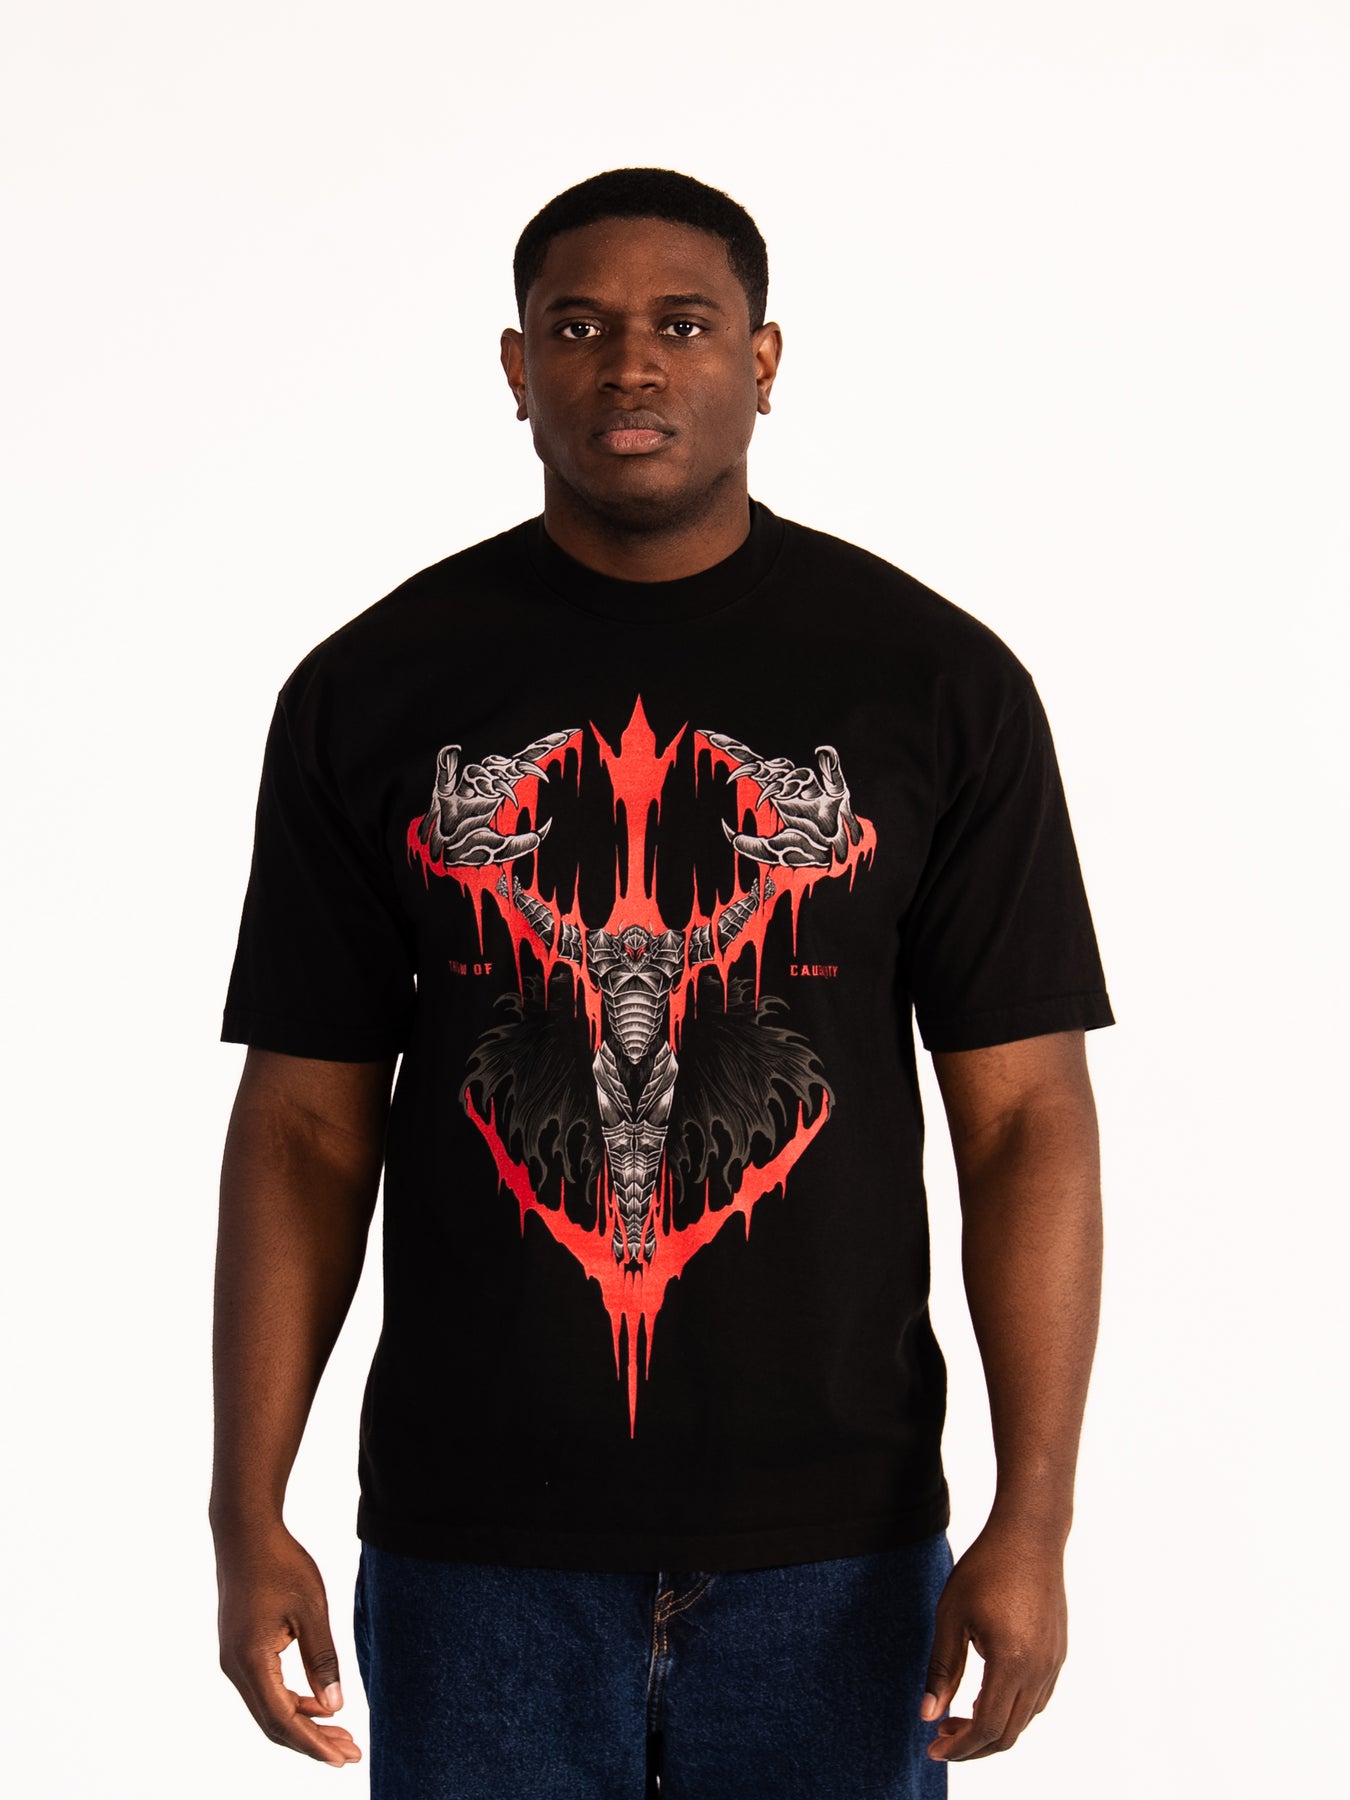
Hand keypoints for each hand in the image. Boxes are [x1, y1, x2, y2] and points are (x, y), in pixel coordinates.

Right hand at [215, 1524, 361, 1768]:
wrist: (245, 1534)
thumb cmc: (281, 1565)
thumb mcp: (311, 1610)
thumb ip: (322, 1659)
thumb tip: (335, 1708)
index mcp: (251, 1661)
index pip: (283, 1720)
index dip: (314, 1744)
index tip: (343, 1759)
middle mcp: (236, 1668)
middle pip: (274, 1723)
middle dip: (312, 1742)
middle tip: (350, 1754)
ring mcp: (234, 1661)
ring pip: (269, 1709)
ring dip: (304, 1724)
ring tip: (342, 1735)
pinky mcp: (239, 1651)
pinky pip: (265, 1690)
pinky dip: (292, 1702)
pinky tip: (320, 1704)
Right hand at [417, 730, 574, 866]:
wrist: (445, 858)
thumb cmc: (471, 848)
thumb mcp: (501, 848)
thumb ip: (521, 844)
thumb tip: (540, 834)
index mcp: (498, 793)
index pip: (521, 764)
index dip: (541, 748)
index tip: (566, 737)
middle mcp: (482, 787)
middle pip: (501, 765)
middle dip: (519, 765)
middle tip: (534, 772)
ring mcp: (463, 791)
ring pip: (477, 772)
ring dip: (489, 778)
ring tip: (497, 793)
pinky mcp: (444, 798)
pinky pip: (444, 779)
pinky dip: (446, 765)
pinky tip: (453, 752)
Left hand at [703, 733, 861, 867]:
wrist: (831, 858)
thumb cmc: (803, 849)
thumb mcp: (773, 851)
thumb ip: (753, 847)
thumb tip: (735, 838)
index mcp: (776, 793)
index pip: (753, 765)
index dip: (733, 749)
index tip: (709, 737)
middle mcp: (792, 787)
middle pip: (771, 766)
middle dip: (753, 763)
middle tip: (737, 764)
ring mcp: (813, 791)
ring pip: (799, 775)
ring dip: (789, 781)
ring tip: (781, 794)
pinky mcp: (834, 797)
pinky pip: (834, 778)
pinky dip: (831, 765)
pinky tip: (823, 754)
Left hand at [920, 1519, 1068, 1761]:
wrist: (1029, 1535)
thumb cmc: (985, 1568)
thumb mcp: (951, 1616)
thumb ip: (942, 1669)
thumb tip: (928, 1715)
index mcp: (1011, 1662)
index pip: (987, 1727)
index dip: (959, 1747)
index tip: (932, 1749)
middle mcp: (1039, 1669)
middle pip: (1008, 1732)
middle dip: (973, 1745)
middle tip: (940, 1739)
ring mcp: (1053, 1662)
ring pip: (1025, 1719)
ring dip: (992, 1728)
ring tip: (957, 1719)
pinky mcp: (1058, 1653)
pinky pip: (1037, 1698)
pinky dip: (1012, 1709)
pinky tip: (987, 1696)